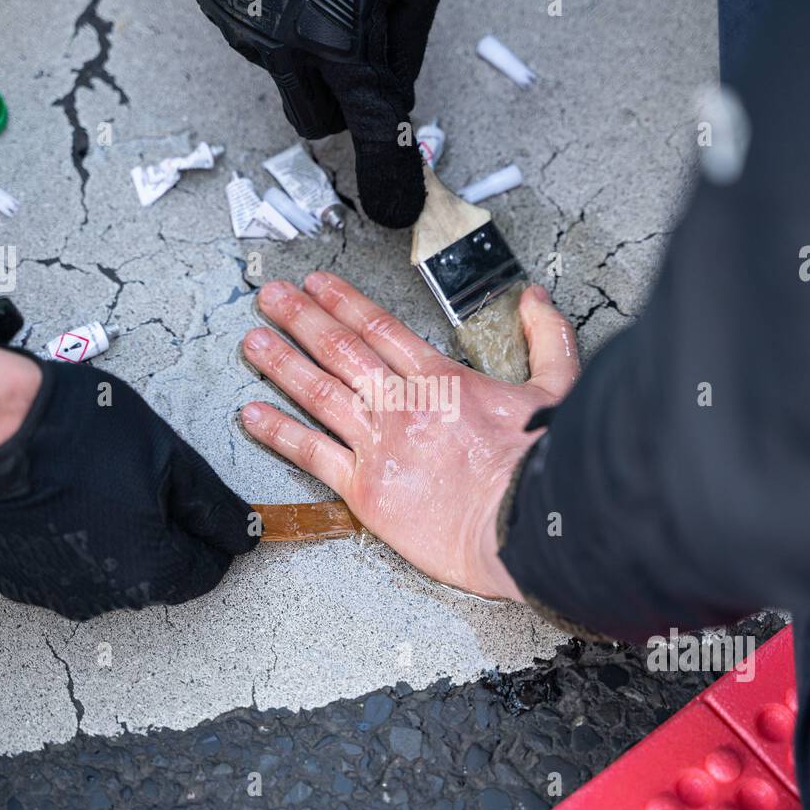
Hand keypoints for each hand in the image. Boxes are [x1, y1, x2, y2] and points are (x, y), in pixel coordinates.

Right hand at [0, 344, 256, 619]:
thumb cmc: (75, 429)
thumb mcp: (168, 455)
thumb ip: (213, 506)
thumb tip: (246, 533)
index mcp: (150, 572)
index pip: (207, 571)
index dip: (212, 534)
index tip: (199, 504)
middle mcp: (101, 598)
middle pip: (156, 574)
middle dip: (161, 533)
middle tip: (142, 479)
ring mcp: (49, 593)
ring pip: (106, 572)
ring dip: (113, 537)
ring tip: (94, 480)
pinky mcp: (10, 578)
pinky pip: (58, 566)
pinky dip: (67, 538)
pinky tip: (58, 494)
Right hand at [184, 0, 448, 227]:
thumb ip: (405, 51)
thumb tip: (396, 106)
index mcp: (340, 41)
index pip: (371, 132)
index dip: (388, 176)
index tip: (394, 212)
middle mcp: (282, 45)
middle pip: (321, 120)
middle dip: (347, 100)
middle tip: (364, 50)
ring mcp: (240, 25)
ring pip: (287, 78)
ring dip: (311, 55)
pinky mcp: (213, 3)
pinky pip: (257, 39)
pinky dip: (278, 23)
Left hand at [239, 272, 578, 598]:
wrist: (525, 525)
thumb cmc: (542, 467)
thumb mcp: (558, 389)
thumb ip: (546, 337)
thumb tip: (534, 298)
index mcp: (442, 379)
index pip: (380, 327)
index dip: (343, 301)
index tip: (317, 284)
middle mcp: (402, 404)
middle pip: (339, 349)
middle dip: (299, 317)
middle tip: (269, 296)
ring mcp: (379, 444)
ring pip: (318, 391)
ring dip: (280, 361)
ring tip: (252, 340)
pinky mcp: (366, 488)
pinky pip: (310, 452)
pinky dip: (278, 431)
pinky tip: (252, 413)